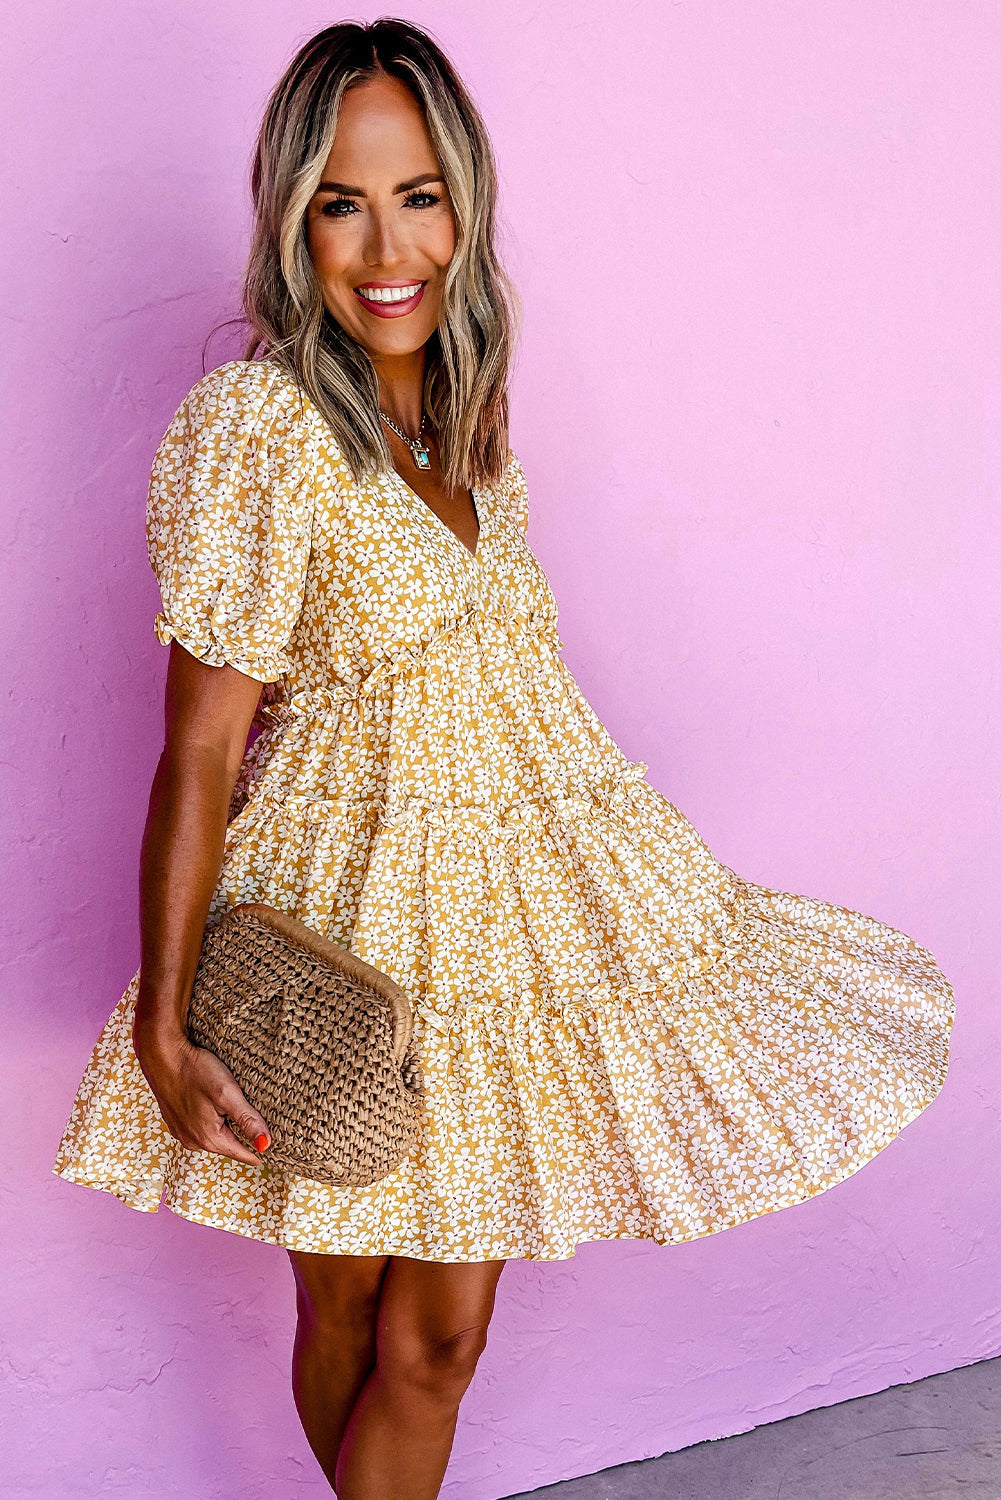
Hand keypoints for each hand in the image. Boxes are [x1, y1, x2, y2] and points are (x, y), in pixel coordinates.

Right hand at [133, 1026, 270, 1166]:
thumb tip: (265, 1145)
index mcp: (208, 1138)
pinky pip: (202, 1127)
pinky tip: (215, 1104)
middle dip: (244, 1135)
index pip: (243, 1154)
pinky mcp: (177, 1122)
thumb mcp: (227, 1093)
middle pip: (230, 1145)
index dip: (261, 1147)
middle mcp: (193, 1141)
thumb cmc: (194, 1070)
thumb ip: (247, 1120)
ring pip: (216, 1136)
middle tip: (261, 1119)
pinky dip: (213, 1119)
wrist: (162, 1055)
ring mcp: (183, 1132)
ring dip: (228, 1126)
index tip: (276, 1143)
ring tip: (238, 1109)